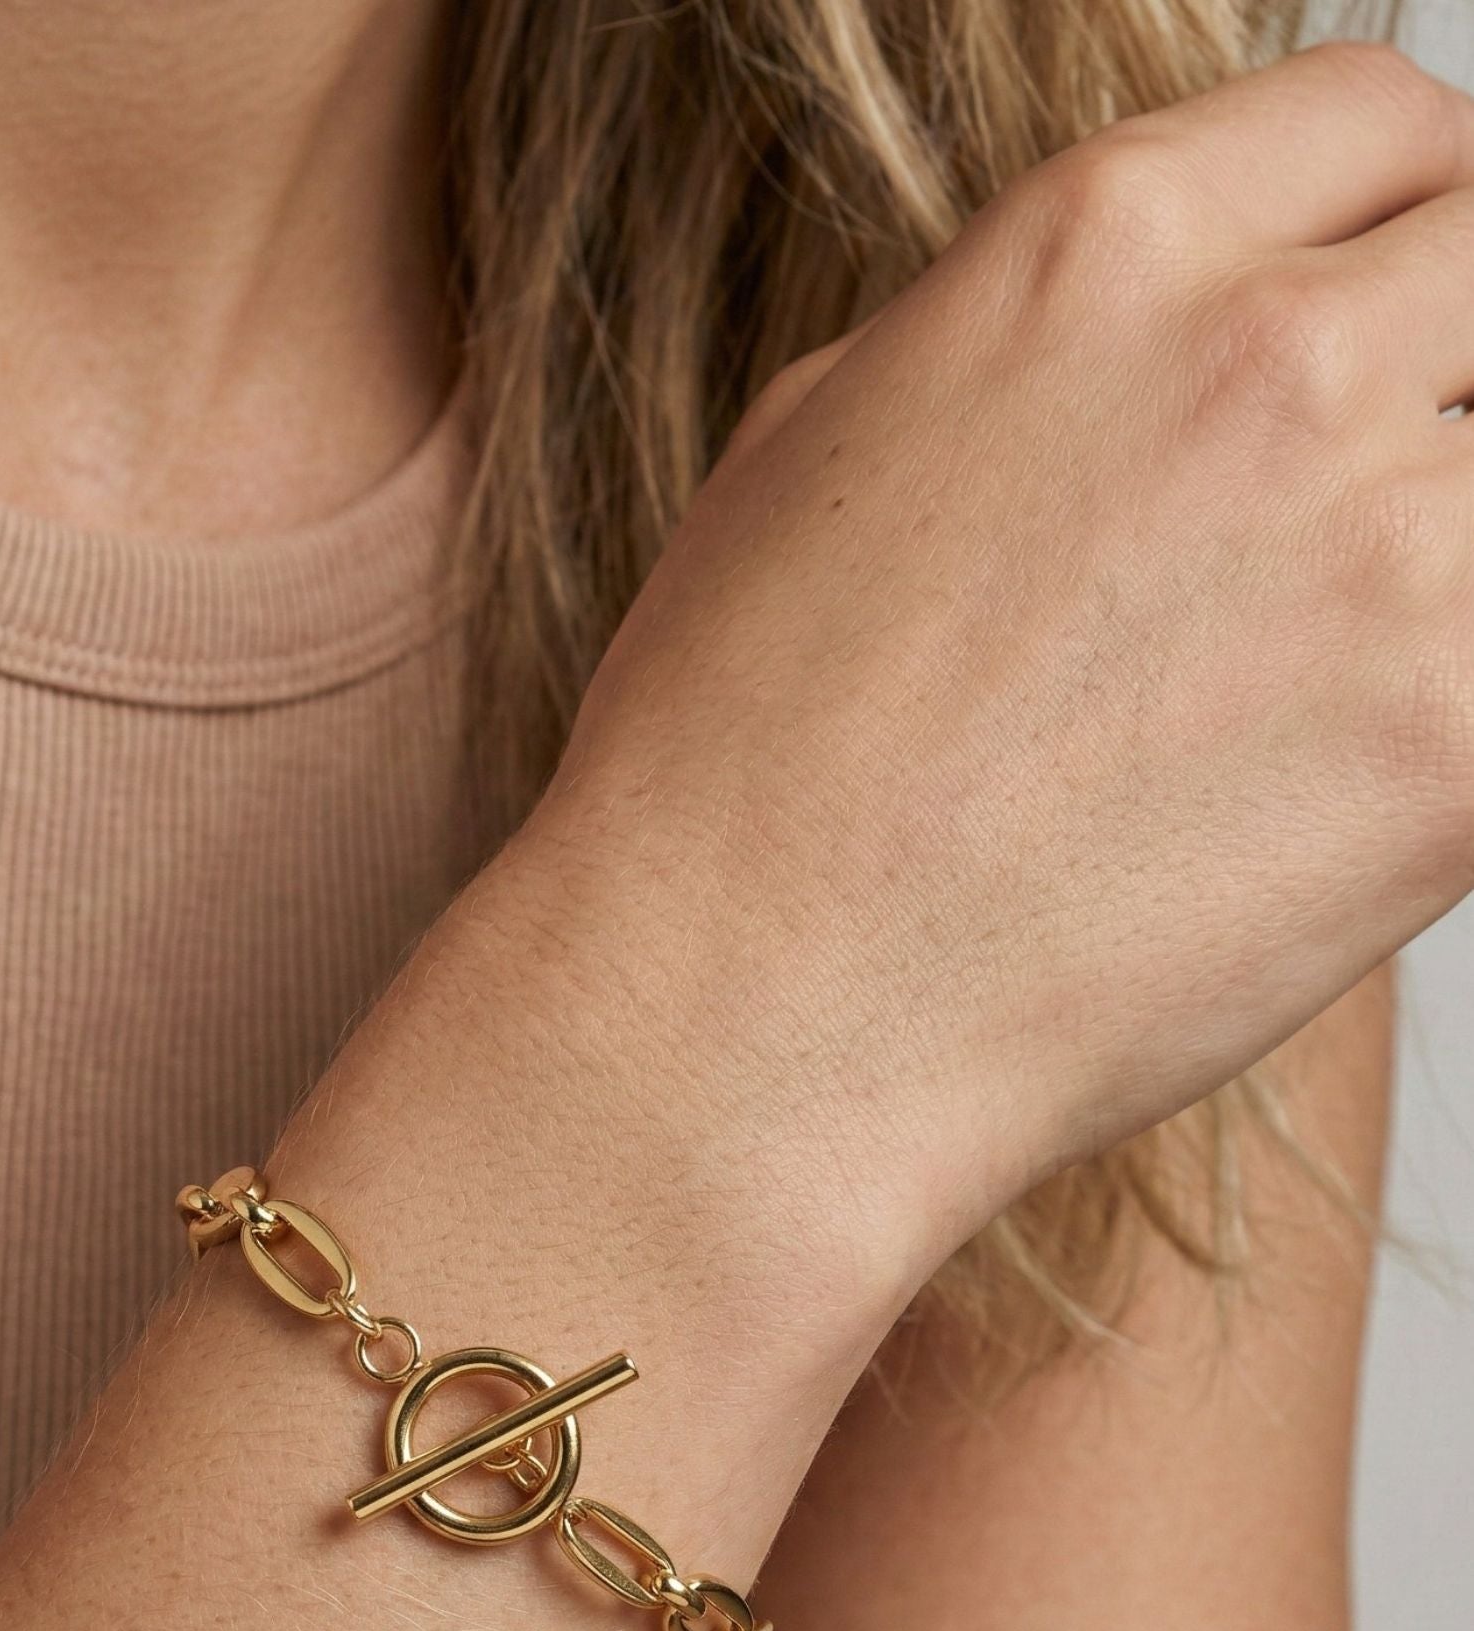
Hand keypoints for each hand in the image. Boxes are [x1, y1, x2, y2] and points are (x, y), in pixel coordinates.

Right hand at [523, 41, 1473, 1257]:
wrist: (737, 1010)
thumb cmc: (729, 769)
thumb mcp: (815, 457)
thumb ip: (1021, 357)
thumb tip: (1126, 362)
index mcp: (1096, 249)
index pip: (1380, 122)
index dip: (1394, 219)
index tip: (1388, 313)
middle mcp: (1266, 355)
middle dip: (1450, 371)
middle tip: (1362, 513)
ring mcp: (1388, 545)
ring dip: (1448, 561)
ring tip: (1319, 677)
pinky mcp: (1462, 748)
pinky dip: (1452, 720)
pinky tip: (1332, 789)